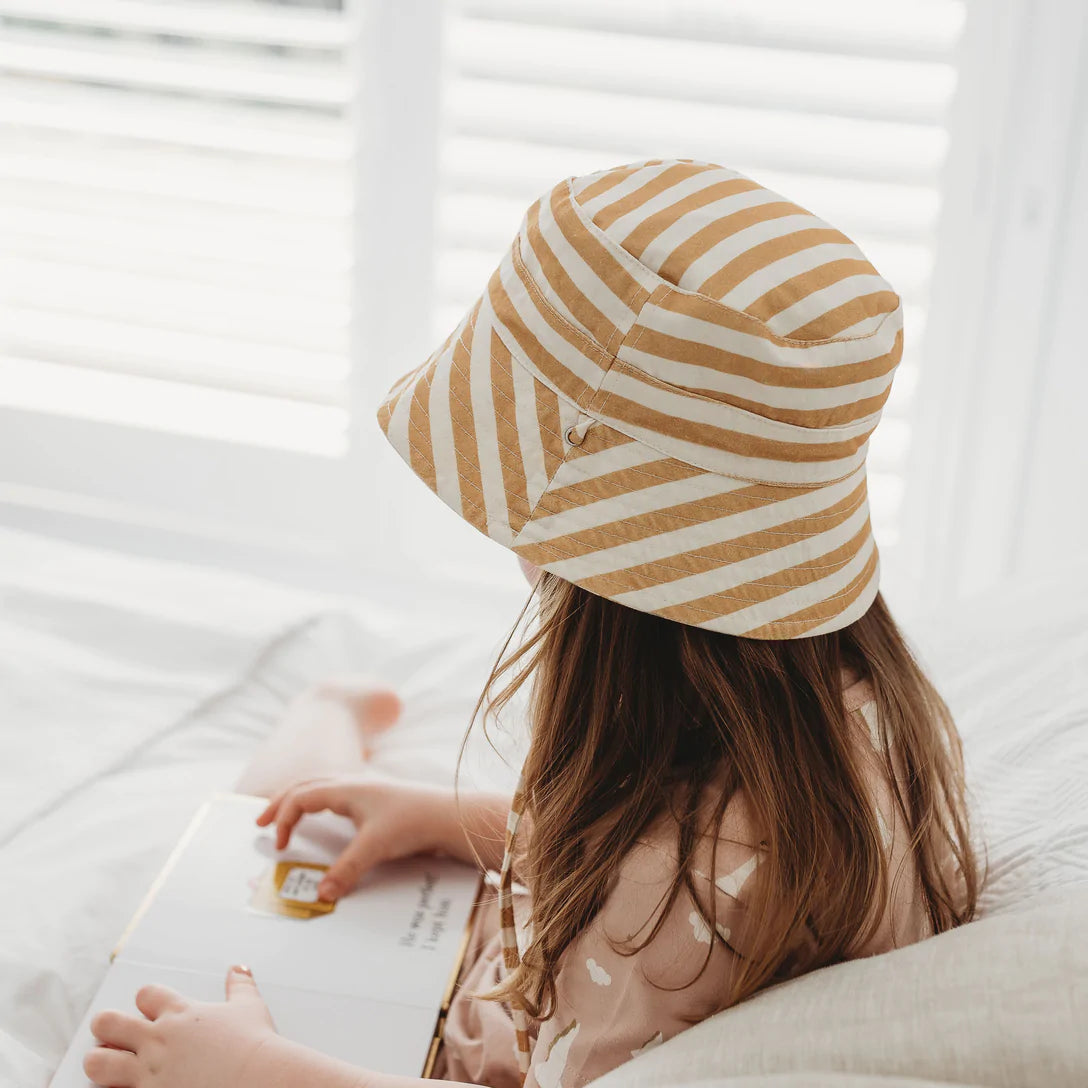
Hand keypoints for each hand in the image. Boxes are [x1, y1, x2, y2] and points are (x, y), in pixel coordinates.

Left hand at [84, 966, 276, 1087]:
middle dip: (105, 1027)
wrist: (259, 1080)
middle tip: (110, 1034)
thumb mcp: (249, 1007)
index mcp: (180, 1014)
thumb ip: (240, 985)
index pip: (145, 995)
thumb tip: (239, 968)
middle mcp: (158, 1040)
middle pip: (109, 1023)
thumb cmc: (254, 1045)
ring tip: (104, 1066)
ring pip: (98, 1063)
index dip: (144, 1000)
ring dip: (98, 1063)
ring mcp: (149, 1073)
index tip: (149, 1008)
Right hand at [256, 773, 454, 901]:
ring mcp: (365, 787)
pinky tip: (323, 813)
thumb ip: (346, 870)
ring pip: (321, 784)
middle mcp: (352, 782)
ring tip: (284, 816)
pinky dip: (318, 799)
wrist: (448, 814)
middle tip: (259, 822)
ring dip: (298, 797)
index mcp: (346, 788)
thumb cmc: (413, 822)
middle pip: (306, 784)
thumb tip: (321, 895)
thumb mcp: (376, 847)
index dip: (283, 818)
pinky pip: (336, 790)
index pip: (301, 796)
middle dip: (280, 802)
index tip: (277, 845)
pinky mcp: (376, 797)